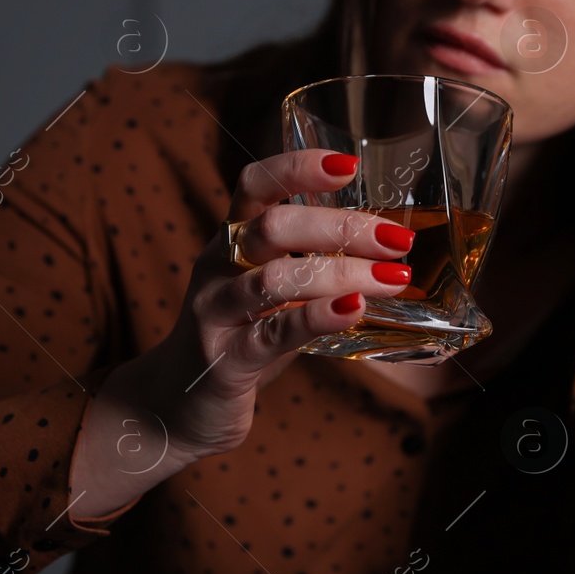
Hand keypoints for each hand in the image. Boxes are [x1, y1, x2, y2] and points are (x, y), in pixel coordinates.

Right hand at [127, 149, 416, 461]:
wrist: (177, 408)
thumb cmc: (239, 341)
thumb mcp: (271, 294)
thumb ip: (311, 268)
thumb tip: (385, 252)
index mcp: (231, 241)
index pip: (256, 186)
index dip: (298, 168)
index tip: (350, 165)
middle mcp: (218, 267)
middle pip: (273, 227)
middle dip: (341, 227)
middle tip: (397, 240)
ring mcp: (216, 312)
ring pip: (274, 278)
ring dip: (341, 272)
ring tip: (393, 278)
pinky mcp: (226, 360)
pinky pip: (274, 332)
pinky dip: (318, 317)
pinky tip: (354, 309)